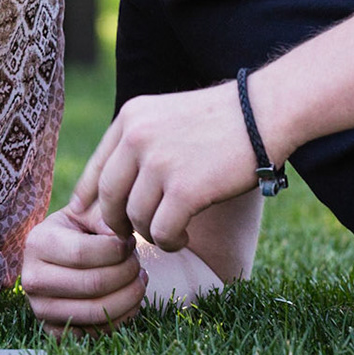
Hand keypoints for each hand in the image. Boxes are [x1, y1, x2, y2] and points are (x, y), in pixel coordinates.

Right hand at [19, 203, 146, 334]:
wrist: (53, 259)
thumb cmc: (74, 232)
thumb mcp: (84, 214)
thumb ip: (103, 216)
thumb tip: (121, 236)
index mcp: (38, 243)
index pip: (82, 253)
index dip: (116, 250)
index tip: (130, 243)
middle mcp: (33, 279)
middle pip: (93, 284)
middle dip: (126, 273)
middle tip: (137, 262)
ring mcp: (41, 309)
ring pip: (96, 312)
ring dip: (129, 297)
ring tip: (138, 279)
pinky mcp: (54, 330)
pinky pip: (96, 333)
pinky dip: (121, 318)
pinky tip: (128, 299)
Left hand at [72, 84, 261, 251]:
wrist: (264, 112)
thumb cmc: (220, 120)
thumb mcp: (167, 118)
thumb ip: (139, 144)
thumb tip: (112, 189)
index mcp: (130, 119)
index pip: (95, 168)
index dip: (89, 200)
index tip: (90, 219)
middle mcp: (137, 138)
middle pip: (109, 196)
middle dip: (115, 223)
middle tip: (128, 235)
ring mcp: (159, 163)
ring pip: (134, 217)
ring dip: (149, 233)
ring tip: (168, 233)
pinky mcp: (185, 190)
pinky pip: (161, 231)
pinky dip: (169, 241)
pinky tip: (181, 237)